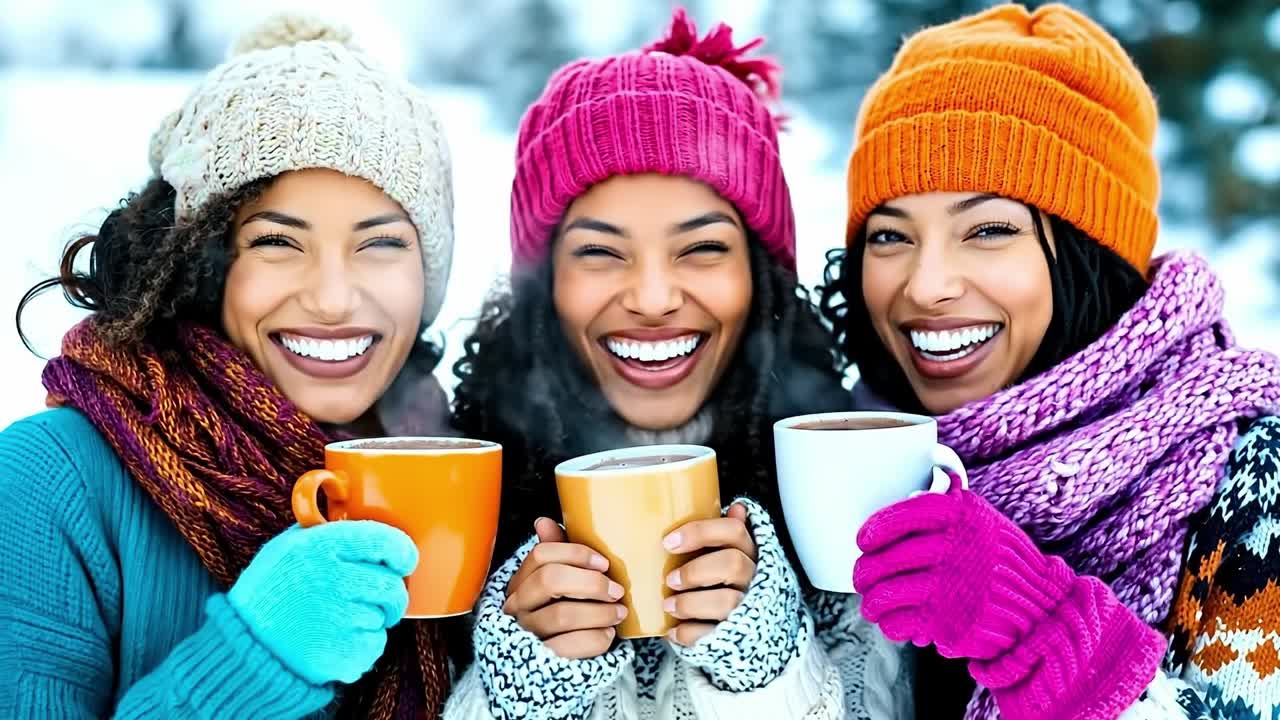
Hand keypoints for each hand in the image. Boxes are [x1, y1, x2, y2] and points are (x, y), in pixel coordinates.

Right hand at [227, 521, 416, 685]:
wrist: (244, 645)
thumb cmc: (271, 589)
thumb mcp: (290, 544)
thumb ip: (328, 530)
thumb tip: (362, 513)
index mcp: (322, 545)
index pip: (386, 540)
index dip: (403, 552)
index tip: (404, 561)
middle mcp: (334, 578)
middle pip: (392, 585)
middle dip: (390, 594)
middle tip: (373, 598)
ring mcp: (341, 618)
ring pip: (384, 616)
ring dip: (370, 619)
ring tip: (336, 620)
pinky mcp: (345, 652)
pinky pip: (375, 645)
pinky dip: (362, 646)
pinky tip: (333, 641)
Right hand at [503, 518, 627, 658]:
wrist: (561, 664)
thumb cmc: (566, 612)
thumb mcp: (562, 582)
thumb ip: (557, 553)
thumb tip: (543, 522)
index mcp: (521, 582)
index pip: (540, 555)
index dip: (576, 554)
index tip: (604, 563)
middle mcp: (517, 606)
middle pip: (550, 580)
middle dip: (591, 583)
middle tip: (616, 590)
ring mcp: (527, 634)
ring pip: (562, 615)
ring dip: (600, 612)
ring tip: (619, 613)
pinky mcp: (543, 660)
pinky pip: (571, 645)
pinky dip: (596, 638)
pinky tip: (608, 634)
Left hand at [663, 502, 756, 645]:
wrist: (752, 635)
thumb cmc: (731, 587)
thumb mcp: (732, 558)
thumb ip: (726, 536)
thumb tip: (737, 507)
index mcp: (750, 554)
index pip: (733, 532)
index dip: (700, 533)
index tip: (668, 542)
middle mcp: (754, 579)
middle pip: (732, 564)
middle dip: (695, 571)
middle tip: (670, 579)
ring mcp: (748, 609)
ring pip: (726, 601)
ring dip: (689, 603)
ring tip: (669, 605)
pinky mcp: (737, 638)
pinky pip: (713, 634)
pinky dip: (688, 633)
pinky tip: (674, 630)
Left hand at [854, 486, 1075, 658]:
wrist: (1042, 610)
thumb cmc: (1004, 564)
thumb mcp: (986, 522)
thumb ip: (950, 509)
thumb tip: (906, 498)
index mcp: (962, 516)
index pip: (905, 514)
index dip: (877, 527)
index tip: (864, 540)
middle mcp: (955, 547)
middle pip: (887, 558)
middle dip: (865, 571)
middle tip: (861, 577)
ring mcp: (951, 585)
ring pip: (887, 593)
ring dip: (872, 602)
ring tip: (872, 605)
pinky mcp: (948, 621)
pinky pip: (901, 622)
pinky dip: (892, 625)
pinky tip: (895, 623)